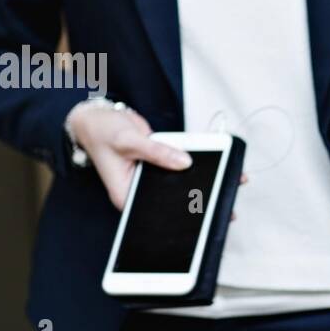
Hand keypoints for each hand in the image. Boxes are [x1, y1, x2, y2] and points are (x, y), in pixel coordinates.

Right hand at [66, 104, 245, 212]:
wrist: (95, 116)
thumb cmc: (101, 131)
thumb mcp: (129, 140)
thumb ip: (158, 152)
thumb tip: (185, 162)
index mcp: (127, 197)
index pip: (159, 211)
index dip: (184, 213)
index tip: (208, 214)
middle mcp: (141, 192)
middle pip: (174, 200)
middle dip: (201, 200)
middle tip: (228, 200)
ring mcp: (152, 179)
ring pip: (182, 183)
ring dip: (205, 181)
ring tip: (233, 182)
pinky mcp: (160, 165)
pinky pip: (181, 166)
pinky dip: (198, 164)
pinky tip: (218, 164)